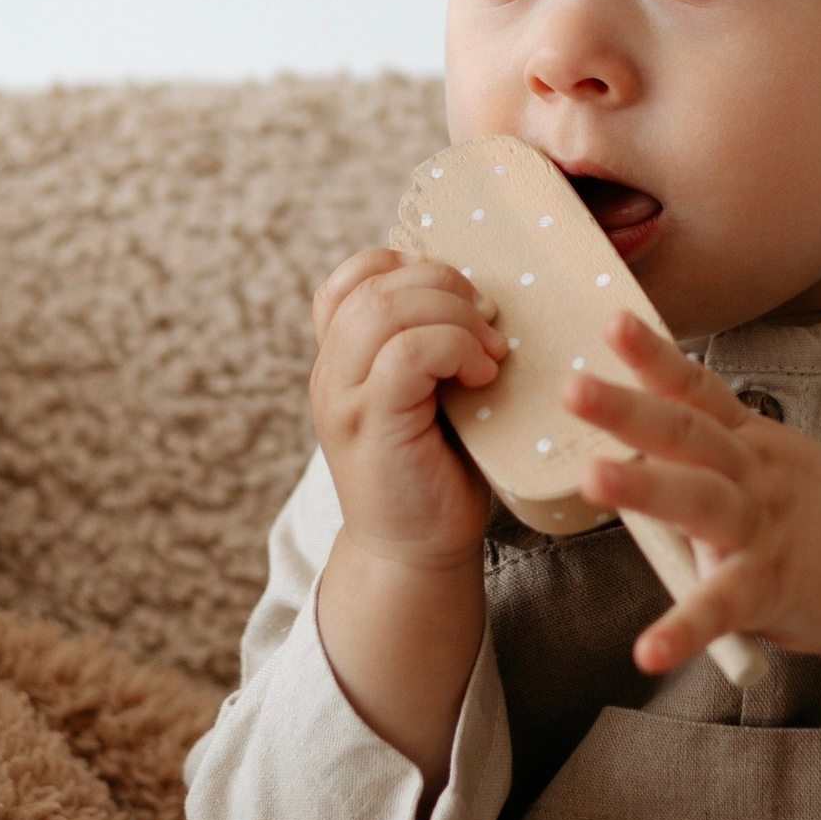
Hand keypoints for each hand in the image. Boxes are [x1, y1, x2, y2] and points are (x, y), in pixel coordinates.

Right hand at [310, 246, 504, 568]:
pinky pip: (405, 354)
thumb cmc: (436, 472)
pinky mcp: (370, 425)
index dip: (406, 266)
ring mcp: (344, 399)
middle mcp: (331, 374)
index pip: (350, 279)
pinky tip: (482, 374)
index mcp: (341, 360)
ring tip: (489, 351)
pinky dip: (453, 349)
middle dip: (443, 284)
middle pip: (371, 286)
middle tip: (489, 318)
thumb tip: (484, 294)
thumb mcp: (429, 396)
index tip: (457, 294)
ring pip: (384, 311)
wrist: (414, 554)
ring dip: (452, 315)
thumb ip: (431, 347)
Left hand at [566, 317, 820, 714]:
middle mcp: (750, 474)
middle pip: (685, 434)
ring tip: (592, 479)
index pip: (695, 389)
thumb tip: (633, 436)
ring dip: (644, 489)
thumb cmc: (817, 512)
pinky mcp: (768, 586)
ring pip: (699, 500)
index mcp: (747, 440)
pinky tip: (648, 651)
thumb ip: (709, 449)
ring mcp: (759, 528)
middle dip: (627, 409)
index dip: (653, 355)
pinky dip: (684, 630)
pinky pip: (721, 607)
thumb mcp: (768, 460)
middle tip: (573, 388)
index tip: (612, 320)